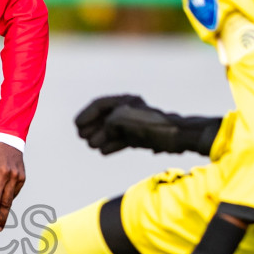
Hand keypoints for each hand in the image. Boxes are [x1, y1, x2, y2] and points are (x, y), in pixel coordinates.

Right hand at [75, 95, 221, 155]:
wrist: (176, 136)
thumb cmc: (150, 125)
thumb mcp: (121, 119)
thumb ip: (107, 123)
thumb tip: (102, 135)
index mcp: (126, 101)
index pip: (100, 104)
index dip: (86, 114)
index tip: (77, 126)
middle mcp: (130, 110)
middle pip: (104, 117)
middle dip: (91, 127)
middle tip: (82, 136)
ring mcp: (135, 124)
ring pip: (112, 130)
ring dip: (100, 137)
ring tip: (91, 145)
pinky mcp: (142, 137)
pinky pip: (122, 140)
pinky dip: (112, 145)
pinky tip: (103, 152)